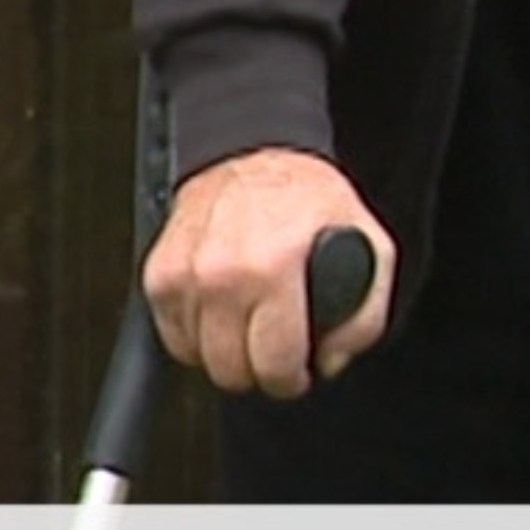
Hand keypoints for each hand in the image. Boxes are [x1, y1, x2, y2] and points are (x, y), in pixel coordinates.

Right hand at [145, 147, 395, 397]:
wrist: (252, 150)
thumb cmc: (306, 197)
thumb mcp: (370, 245)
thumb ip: (364, 315)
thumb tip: (331, 359)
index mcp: (275, 266)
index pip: (274, 362)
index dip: (291, 379)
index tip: (296, 371)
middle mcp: (224, 271)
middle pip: (231, 370)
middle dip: (258, 371)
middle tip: (273, 351)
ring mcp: (186, 272)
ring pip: (198, 359)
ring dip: (225, 354)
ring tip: (249, 326)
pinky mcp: (159, 272)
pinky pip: (171, 337)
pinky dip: (196, 336)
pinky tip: (222, 314)